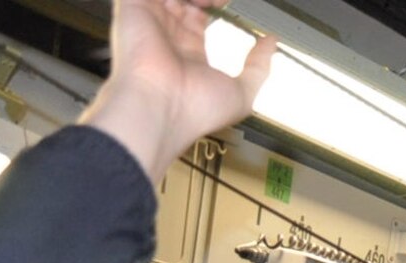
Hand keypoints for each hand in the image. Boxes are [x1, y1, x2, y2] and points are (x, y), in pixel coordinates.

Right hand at [81, 0, 274, 185]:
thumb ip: (259, 66)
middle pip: (186, 0)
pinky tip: (196, 1)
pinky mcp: (133, 6)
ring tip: (211, 1)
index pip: (199, 19)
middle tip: (222, 0)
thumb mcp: (242, 93)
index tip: (229, 3)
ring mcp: (149, 18)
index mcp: (188, 53)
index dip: (215, 5)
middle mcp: (168, 35)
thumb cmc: (198, 109)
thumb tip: (272, 43)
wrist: (161, 107)